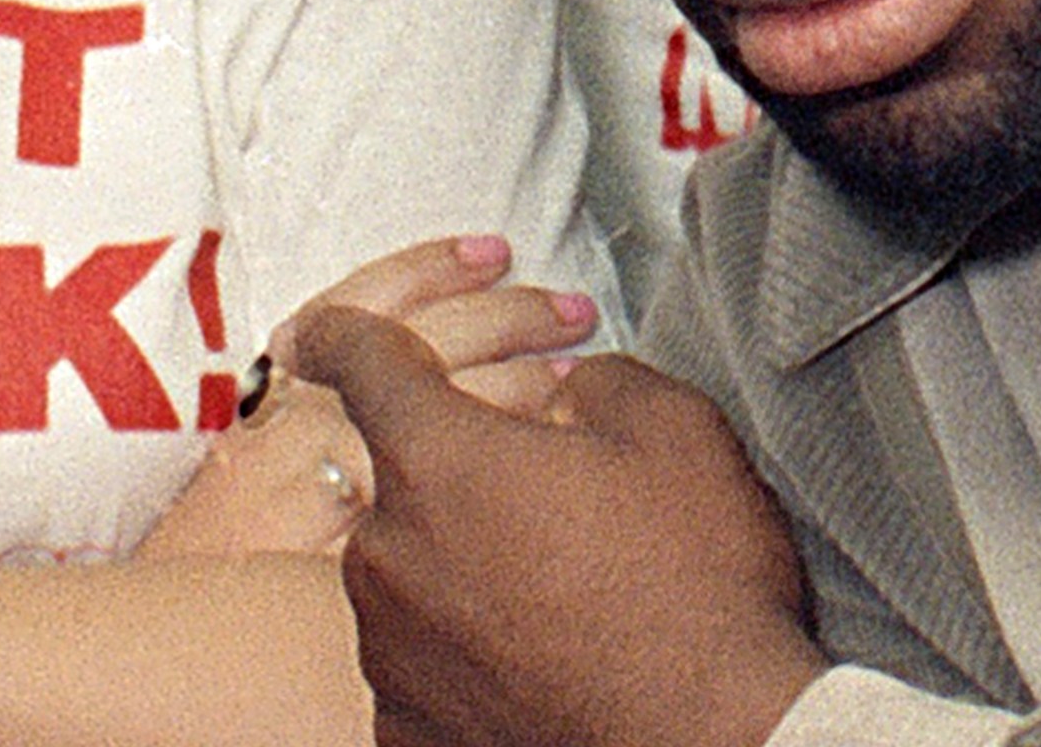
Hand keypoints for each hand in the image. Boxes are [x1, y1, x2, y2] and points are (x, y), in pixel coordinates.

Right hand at [136, 237, 599, 560]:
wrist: (166, 625)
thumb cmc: (224, 519)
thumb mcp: (260, 427)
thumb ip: (326, 378)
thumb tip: (427, 329)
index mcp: (281, 384)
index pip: (361, 300)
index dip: (434, 266)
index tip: (494, 249)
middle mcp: (305, 422)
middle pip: (425, 343)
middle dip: (512, 318)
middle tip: (574, 309)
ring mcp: (327, 486)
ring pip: (448, 415)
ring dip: (526, 384)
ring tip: (578, 377)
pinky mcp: (352, 549)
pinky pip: (443, 496)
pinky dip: (503, 471)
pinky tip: (548, 461)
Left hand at [292, 305, 821, 746]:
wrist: (712, 737)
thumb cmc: (694, 589)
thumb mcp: (679, 434)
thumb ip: (605, 382)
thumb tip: (577, 390)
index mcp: (442, 459)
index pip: (359, 361)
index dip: (343, 334)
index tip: (329, 335)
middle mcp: (388, 552)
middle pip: (402, 484)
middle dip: (466, 478)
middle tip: (558, 500)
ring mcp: (389, 650)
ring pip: (412, 575)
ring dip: (468, 567)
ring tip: (571, 592)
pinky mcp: (406, 727)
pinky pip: (425, 662)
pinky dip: (471, 652)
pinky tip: (546, 655)